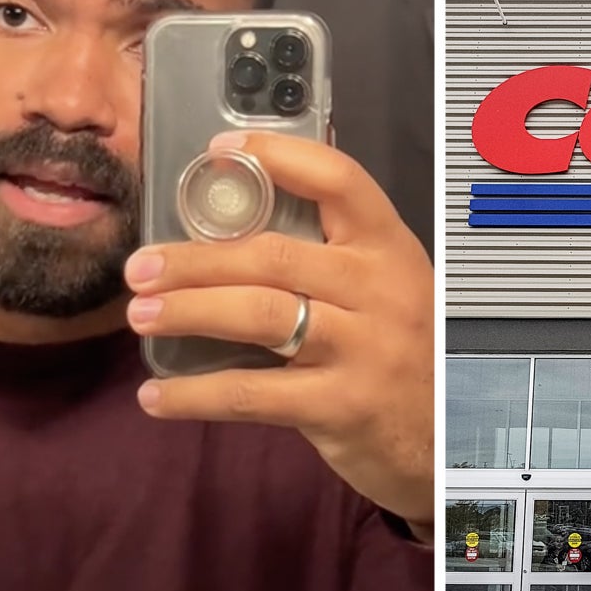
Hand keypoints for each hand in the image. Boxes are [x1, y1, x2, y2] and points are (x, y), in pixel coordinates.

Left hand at [125, 131, 434, 530]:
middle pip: (273, 256)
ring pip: (259, 314)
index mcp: (389, 249)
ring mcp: (363, 348)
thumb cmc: (405, 357)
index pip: (339, 181)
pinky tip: (157, 396)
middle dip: (195, 260)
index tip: (219, 152)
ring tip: (140, 316)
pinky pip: (253, 393)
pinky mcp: (341, 405)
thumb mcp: (388, 293)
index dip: (277, 159)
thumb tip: (236, 227)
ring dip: (188, 312)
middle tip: (141, 267)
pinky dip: (195, 395)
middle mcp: (380, 290)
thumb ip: (332, 259)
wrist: (449, 439)